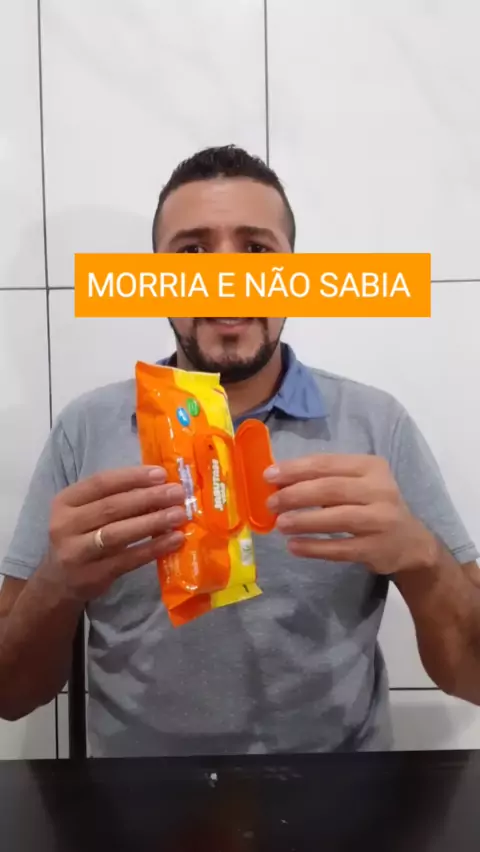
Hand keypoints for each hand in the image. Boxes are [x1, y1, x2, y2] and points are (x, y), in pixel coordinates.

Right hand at [46, 466, 185, 601]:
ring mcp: (77, 552)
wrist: (59, 581)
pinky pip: (128, 559)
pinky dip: (153, 548)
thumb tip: (160, 484)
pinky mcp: (92, 576)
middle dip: (148, 498)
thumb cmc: (82, 537)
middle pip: (111, 507)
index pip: (100, 483)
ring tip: (178, 515)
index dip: (132, 477)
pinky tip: (174, 540)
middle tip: (177, 493)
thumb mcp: (86, 512)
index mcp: (65, 501)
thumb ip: (114, 498)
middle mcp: (65, 525)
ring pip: (118, 533)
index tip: (161, 474)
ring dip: (152, 522)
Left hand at [265, 454, 437, 574]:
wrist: (411, 542)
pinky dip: (314, 548)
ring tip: (279, 524)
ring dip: (303, 521)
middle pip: (330, 489)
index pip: (327, 464)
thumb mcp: (357, 484)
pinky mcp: (377, 548)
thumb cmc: (373, 505)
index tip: (269, 476)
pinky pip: (340, 548)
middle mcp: (380, 490)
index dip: (295, 469)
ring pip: (337, 518)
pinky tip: (294, 546)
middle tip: (271, 503)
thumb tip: (278, 481)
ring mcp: (381, 520)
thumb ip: (324, 479)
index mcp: (371, 467)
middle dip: (295, 495)